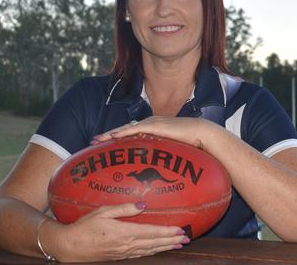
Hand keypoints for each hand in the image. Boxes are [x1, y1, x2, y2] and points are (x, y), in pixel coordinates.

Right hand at [49, 202, 188, 261]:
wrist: (69, 247)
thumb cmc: (84, 227)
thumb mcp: (102, 212)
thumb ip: (124, 208)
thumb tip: (143, 204)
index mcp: (124, 232)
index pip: (152, 232)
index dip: (168, 232)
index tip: (181, 230)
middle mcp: (126, 245)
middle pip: (154, 243)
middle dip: (171, 240)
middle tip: (186, 239)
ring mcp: (123, 252)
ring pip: (149, 250)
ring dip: (165, 247)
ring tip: (177, 244)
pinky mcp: (119, 256)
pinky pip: (140, 254)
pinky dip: (152, 251)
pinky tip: (158, 249)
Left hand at [92, 117, 219, 150]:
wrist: (202, 134)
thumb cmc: (192, 144)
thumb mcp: (175, 151)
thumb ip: (166, 156)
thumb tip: (161, 172)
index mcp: (154, 129)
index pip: (131, 133)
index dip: (117, 137)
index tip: (104, 143)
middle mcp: (150, 124)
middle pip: (124, 130)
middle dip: (108, 136)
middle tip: (94, 142)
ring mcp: (152, 123)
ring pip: (125, 129)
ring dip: (110, 134)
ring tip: (97, 140)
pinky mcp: (154, 126)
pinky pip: (133, 130)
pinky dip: (121, 133)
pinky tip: (111, 136)